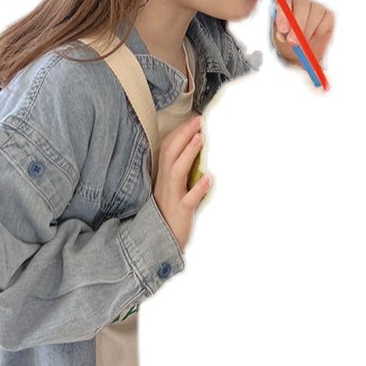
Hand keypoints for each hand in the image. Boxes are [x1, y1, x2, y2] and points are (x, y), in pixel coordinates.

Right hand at [152, 115, 210, 252]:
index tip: (192, 120)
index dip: (178, 133)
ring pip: (176, 173)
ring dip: (188, 154)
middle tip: (198, 121)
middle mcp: (165, 185)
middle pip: (169, 154)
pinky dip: (198, 189)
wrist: (157, 245)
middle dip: (183, 135)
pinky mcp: (180, 213)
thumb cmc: (169, 216)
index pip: (167, 149)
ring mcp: (171, 198)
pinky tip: (208, 180)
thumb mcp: (172, 191)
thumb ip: (181, 174)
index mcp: (163, 178)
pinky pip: (188, 200)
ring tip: (200, 139)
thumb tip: (197, 155)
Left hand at [272, 0, 334, 66]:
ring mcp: (315, 6)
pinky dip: (319, 32)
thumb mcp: (279, 40)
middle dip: (298, 23)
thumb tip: (281, 34)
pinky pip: (326, 20)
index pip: (284, 2)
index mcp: (284, 4)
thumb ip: (280, 35)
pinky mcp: (328, 14)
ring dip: (308, 30)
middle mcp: (300, 1)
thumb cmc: (287, 41)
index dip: (284, 15)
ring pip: (316, 13)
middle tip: (293, 41)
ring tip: (302, 42)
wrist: (300, 50)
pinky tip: (312, 38)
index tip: (283, 30)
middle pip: (302, 4)